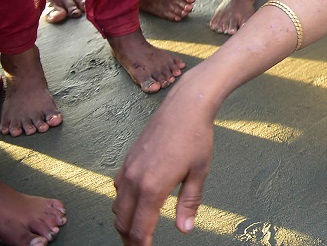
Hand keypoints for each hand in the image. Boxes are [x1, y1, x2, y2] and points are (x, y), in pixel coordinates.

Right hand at [113, 79, 215, 244]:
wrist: (184, 106)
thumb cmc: (196, 137)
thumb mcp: (199, 172)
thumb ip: (189, 203)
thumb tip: (185, 228)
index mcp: (152, 187)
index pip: (139, 228)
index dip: (141, 245)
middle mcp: (134, 180)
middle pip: (122, 221)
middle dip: (129, 238)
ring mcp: (128, 169)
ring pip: (117, 206)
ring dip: (124, 221)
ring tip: (137, 230)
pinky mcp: (127, 160)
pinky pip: (118, 189)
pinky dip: (122, 202)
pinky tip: (135, 203)